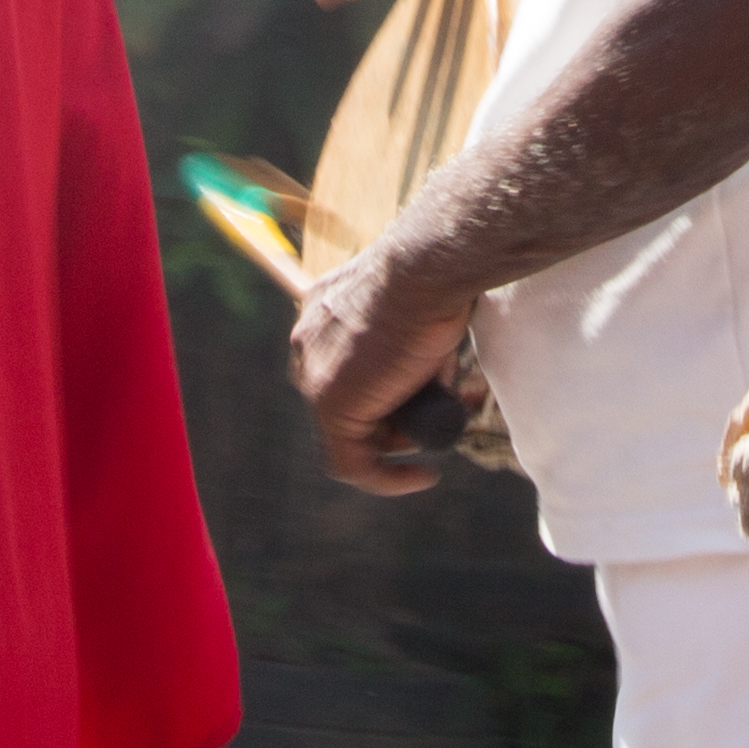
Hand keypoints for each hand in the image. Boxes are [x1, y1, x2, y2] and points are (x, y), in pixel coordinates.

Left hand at [290, 246, 482, 497]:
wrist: (425, 269)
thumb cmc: (432, 279)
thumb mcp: (417, 310)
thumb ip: (410, 344)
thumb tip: (434, 377)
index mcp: (322, 313)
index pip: (347, 369)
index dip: (388, 391)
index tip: (422, 400)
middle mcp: (308, 343)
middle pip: (349, 404)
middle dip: (395, 420)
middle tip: (435, 417)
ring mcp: (315, 378)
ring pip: (353, 435)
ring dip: (400, 443)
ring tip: (440, 425)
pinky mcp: (331, 407)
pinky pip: (352, 464)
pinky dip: (386, 479)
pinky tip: (421, 477)